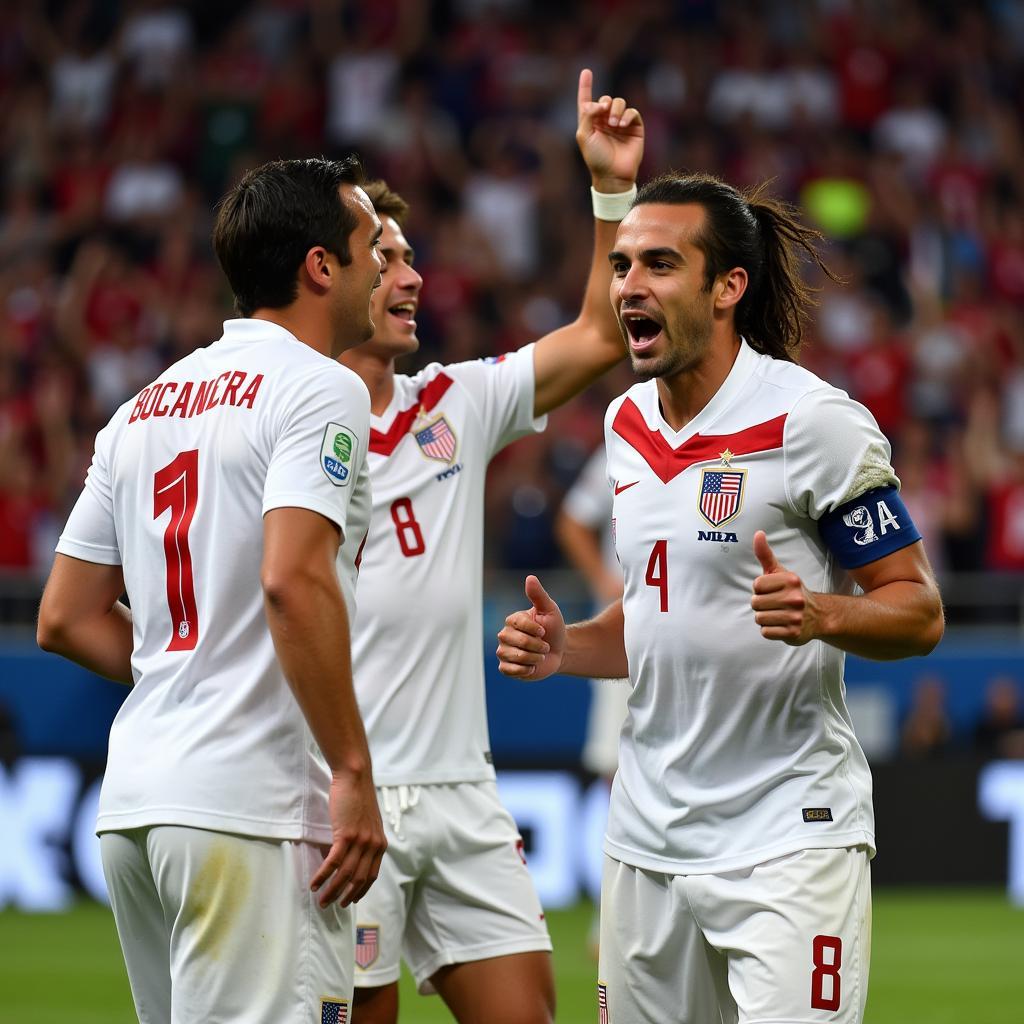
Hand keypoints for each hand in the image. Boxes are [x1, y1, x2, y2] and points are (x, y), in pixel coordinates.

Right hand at [310, 768, 386, 908]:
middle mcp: (373, 845)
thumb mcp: (367, 823)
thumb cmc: (358, 798)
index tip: (350, 901)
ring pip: (345, 874)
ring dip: (331, 890)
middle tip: (331, 905)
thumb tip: (349, 858)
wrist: (355, 777)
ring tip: (321, 900)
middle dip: (344, 896)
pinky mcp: (347, 835)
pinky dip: (323, 875)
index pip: (371, 876)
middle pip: (358, 879)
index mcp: (380, 844)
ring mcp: (361, 841)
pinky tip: (314, 883)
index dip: (360, 891)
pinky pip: (333, 862)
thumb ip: (363, 841)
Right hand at [496, 575, 565, 680]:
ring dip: (535, 658)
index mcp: (512, 620)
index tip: (544, 630)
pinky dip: (526, 670)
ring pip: (517, 657)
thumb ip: (538, 595)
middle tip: (545, 645)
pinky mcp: (506, 668)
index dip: (534, 629)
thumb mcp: (549, 610)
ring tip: (540, 656)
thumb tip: (530, 577)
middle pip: (519, 642)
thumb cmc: (554, 628)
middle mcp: (504, 635)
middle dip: (538, 645)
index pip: (518, 623)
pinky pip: (510, 670)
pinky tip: (532, 666)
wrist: (559, 652)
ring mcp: (503, 652)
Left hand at [575, 68, 643, 191]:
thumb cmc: (596, 158)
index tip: (586, 72)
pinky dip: (627, 115)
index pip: (587, 101)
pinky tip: (622, 124)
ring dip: (616, 109)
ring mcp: (620, 123)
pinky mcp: (634, 127)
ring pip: (619, 103)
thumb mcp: (584, 137)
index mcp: (591, 123)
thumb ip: (587, 116)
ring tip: (614, 123)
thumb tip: (598, 103)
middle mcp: (605, 121)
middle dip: (605, 103)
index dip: (585, 87)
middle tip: (603, 113)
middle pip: (606, 99)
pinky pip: (632, 112)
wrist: (613, 174)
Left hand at [750, 531, 819, 645]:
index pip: (756, 585)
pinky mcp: (793, 633)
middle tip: (774, 604)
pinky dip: (769, 630)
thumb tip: (758, 533)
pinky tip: (780, 625)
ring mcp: (795, 616)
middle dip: (761, 604)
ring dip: (764, 618)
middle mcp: (794, 598)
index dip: (760, 589)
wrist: (819, 616)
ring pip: (759, 618)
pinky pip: (765, 632)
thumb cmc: (791, 591)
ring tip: (777, 614)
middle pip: (755, 603)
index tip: (772, 590)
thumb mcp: (779, 571)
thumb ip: (765, 554)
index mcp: (790, 580)